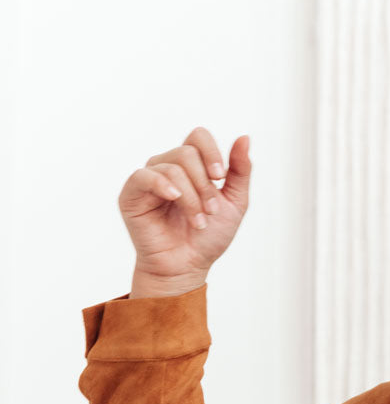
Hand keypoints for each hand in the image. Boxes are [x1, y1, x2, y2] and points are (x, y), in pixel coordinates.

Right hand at [118, 127, 250, 284]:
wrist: (188, 267)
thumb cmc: (208, 237)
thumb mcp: (234, 203)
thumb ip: (240, 171)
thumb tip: (244, 137)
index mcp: (191, 166)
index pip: (198, 136)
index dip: (211, 152)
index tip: (220, 177)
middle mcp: (167, 166)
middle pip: (186, 152)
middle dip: (204, 184)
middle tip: (211, 211)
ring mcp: (148, 179)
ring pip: (171, 167)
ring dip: (191, 197)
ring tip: (198, 221)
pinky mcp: (132, 194)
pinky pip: (143, 176)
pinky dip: (162, 185)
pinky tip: (174, 198)